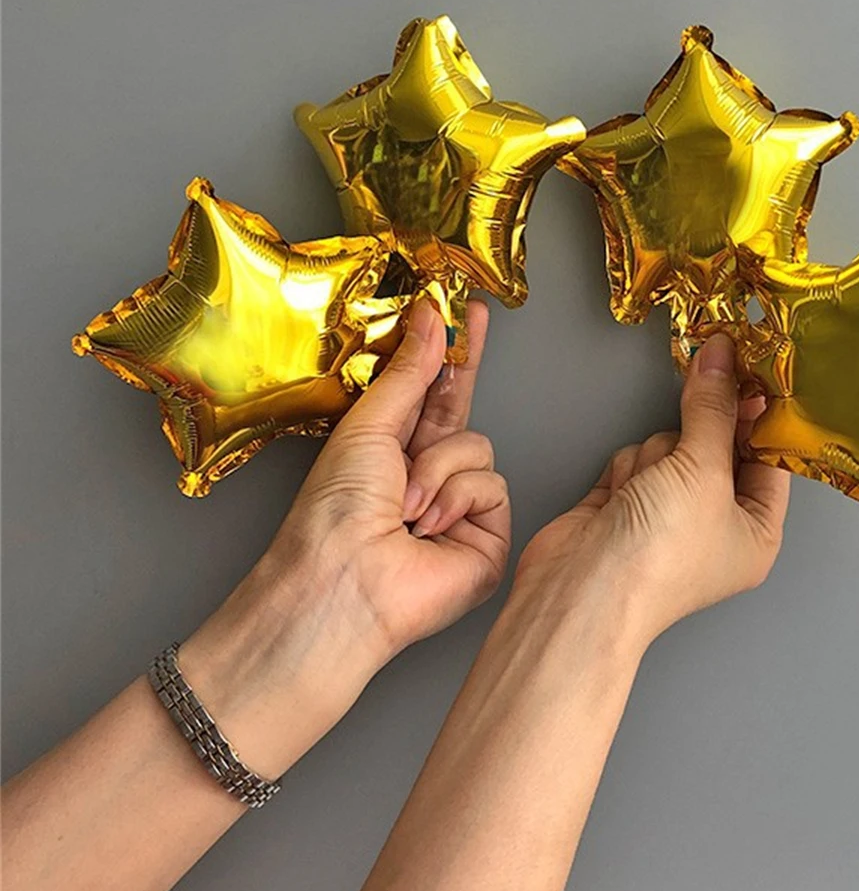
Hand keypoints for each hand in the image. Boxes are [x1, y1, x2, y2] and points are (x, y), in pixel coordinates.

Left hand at [178, 299, 510, 779]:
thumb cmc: (334, 514)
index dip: (450, 351)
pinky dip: (458, 498)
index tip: (464, 308)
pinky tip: (430, 525)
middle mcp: (429, 475)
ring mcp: (461, 507)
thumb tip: (430, 318)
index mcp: (392, 449)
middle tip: (474, 318)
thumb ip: (408, 372)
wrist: (344, 583)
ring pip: (479, 447)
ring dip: (438, 469)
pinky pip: (493, 485)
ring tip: (405, 505)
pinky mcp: (487, 536)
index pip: (431, 390)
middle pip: (462, 410)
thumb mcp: (368, 427)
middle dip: (464, 369)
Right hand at [514, 332, 789, 651]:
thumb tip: (721, 360)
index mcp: (755, 531)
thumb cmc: (657, 557)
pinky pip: (636, 457)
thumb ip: (713, 409)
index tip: (748, 370)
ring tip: (643, 492)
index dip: (757, 415)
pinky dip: (626, 469)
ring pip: (670, 443)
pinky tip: (619, 498)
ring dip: (654, 457)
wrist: (580, 591)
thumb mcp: (704, 471)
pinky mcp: (626, 502)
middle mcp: (715, 524)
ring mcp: (668, 513)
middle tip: (691, 438)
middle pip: (716, 444)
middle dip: (694, 441)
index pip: (768, 455)